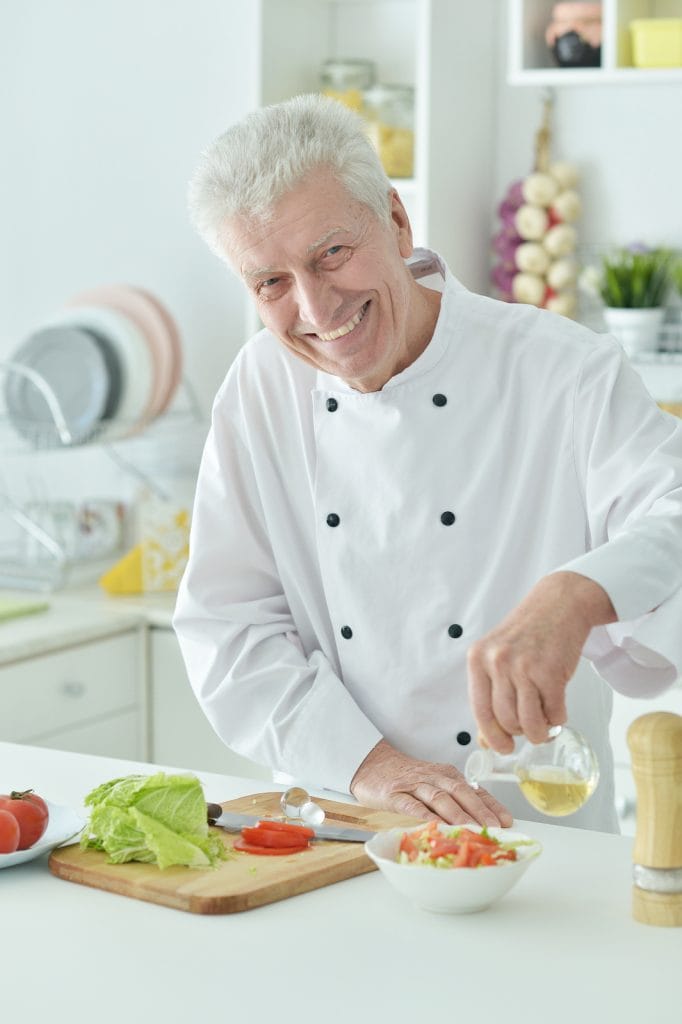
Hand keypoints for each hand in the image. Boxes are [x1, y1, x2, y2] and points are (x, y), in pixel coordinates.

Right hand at [349, 739, 512, 826]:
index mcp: (447, 776)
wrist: (372, 765)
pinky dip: (423, 815)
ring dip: (457, 814)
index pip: (474, 789)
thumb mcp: (436, 784)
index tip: (507, 821)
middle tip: (493, 828)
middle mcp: (434, 778)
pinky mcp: (394, 795)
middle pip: (460, 792)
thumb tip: (488, 821)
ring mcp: (413, 785)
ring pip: (439, 798)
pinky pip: (410, 805)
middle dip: (479, 811)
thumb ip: (457, 799)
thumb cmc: (408, 780)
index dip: (491, 805)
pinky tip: (434, 826)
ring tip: (471, 829)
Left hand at [467, 571, 616, 753]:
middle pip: (506, 720)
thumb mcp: (500, 656)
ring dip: (540, 731)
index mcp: (478, 658)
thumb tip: (487, 739)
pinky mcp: (551, 672)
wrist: (560, 604)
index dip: (492, 736)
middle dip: (521, 731)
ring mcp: (524, 667)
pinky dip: (558, 718)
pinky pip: (554, 713)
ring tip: (545, 723)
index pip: (480, 711)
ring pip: (529, 722)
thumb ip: (492, 693)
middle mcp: (498, 662)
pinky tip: (558, 706)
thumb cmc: (529, 632)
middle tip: (531, 726)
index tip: (502, 747)